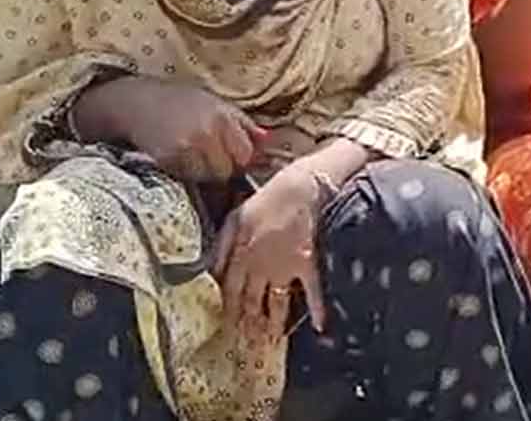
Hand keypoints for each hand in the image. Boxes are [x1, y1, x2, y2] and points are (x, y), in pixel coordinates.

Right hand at [74, 77, 266, 181]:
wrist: (139, 102)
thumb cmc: (183, 102)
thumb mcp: (218, 104)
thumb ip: (244, 125)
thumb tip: (269, 141)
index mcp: (223, 118)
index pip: (245, 155)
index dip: (240, 158)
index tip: (232, 154)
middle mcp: (207, 134)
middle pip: (228, 170)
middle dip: (223, 166)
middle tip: (210, 154)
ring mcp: (186, 149)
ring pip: (208, 178)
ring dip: (205, 172)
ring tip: (194, 154)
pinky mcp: (168, 160)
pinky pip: (188, 177)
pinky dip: (187, 173)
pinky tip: (180, 157)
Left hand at [212, 162, 325, 336]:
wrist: (300, 189)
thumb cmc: (268, 198)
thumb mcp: (235, 217)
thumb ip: (221, 246)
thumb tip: (211, 272)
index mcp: (240, 255)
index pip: (230, 291)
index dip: (227, 310)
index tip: (225, 327)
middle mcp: (260, 268)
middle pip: (251, 302)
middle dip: (247, 323)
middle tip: (247, 342)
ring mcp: (284, 269)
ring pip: (276, 303)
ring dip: (273, 324)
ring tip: (271, 341)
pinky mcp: (307, 265)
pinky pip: (312, 291)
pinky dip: (317, 308)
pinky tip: (319, 325)